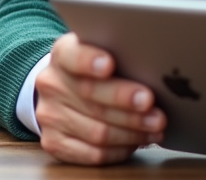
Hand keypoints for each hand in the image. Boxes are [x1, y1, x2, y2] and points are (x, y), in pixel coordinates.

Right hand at [34, 32, 164, 164]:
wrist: (62, 93)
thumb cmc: (92, 72)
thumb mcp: (101, 52)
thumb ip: (119, 54)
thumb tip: (156, 69)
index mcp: (62, 54)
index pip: (72, 55)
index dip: (89, 61)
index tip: (109, 65)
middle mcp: (52, 84)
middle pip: (90, 95)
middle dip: (126, 103)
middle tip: (152, 106)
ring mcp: (50, 116)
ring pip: (97, 130)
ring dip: (132, 131)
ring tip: (155, 127)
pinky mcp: (54, 143)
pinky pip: (93, 153)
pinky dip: (121, 149)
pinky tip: (138, 141)